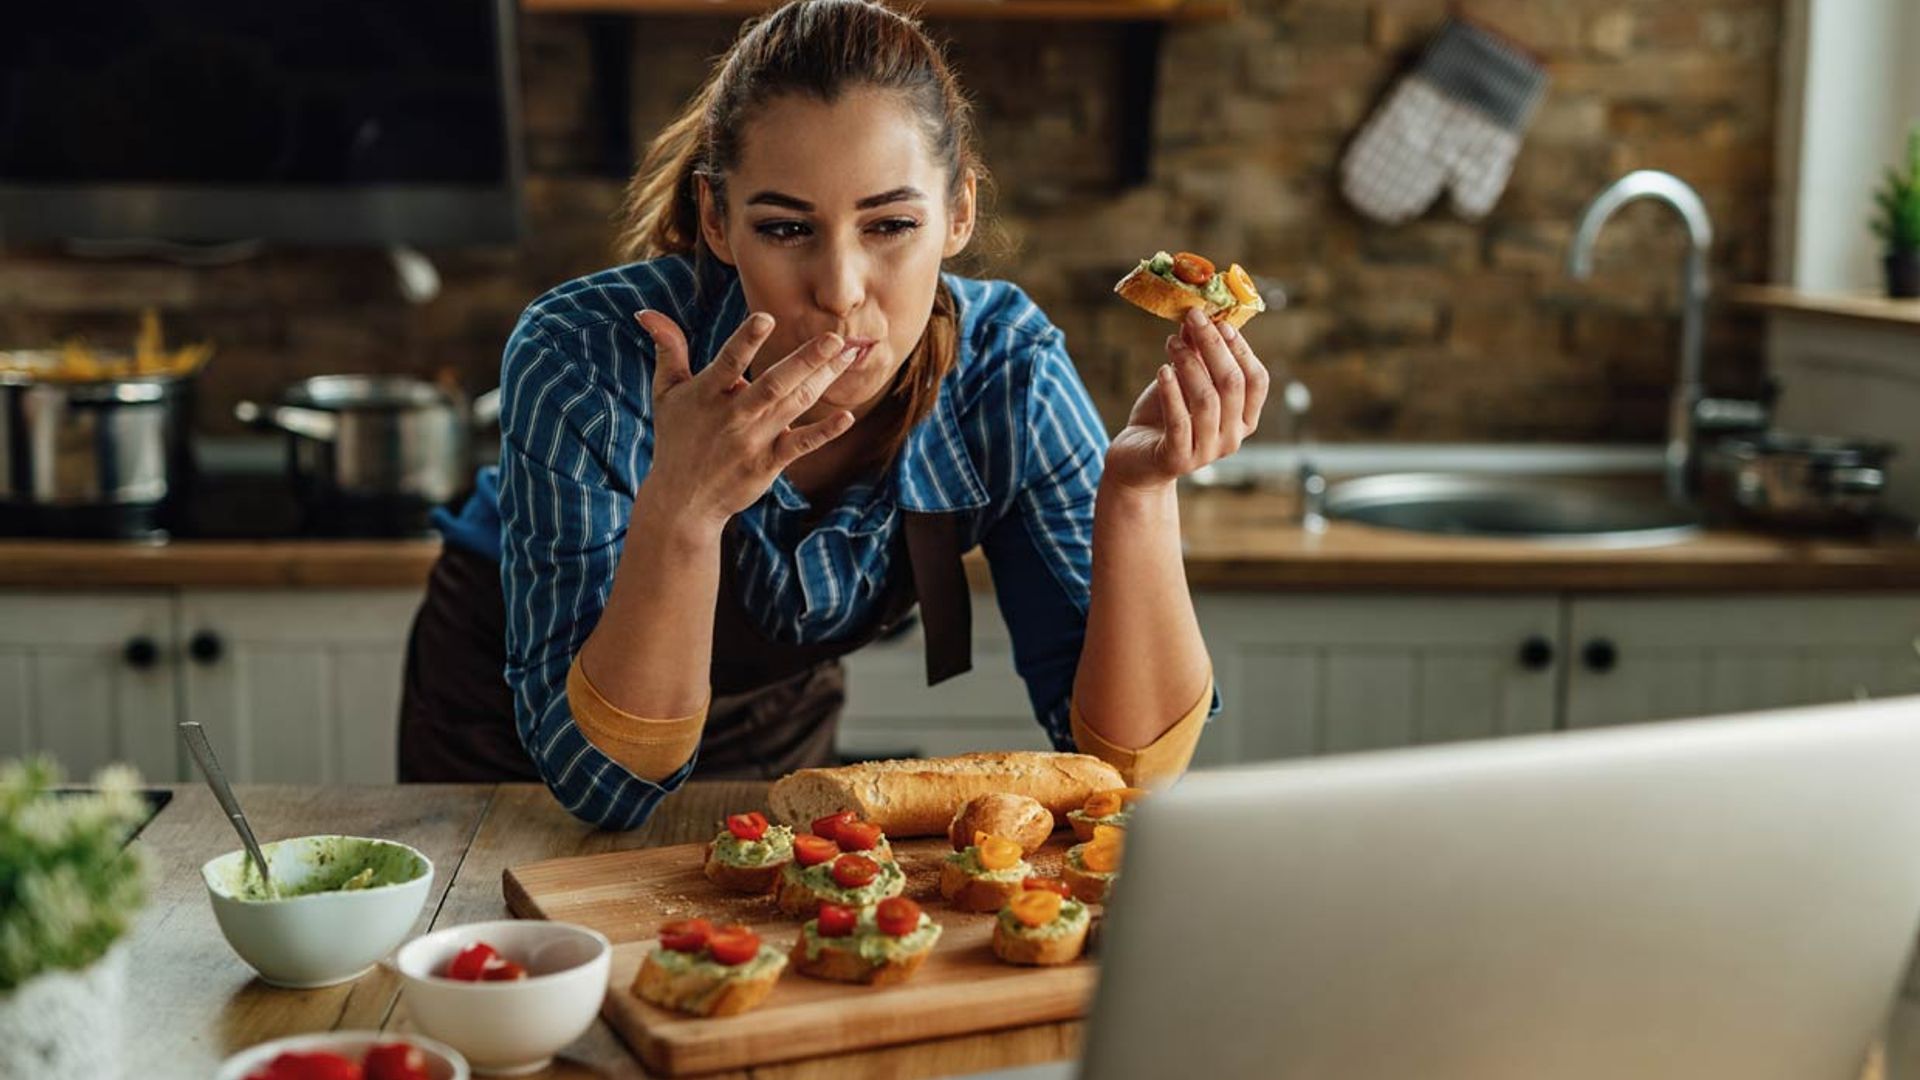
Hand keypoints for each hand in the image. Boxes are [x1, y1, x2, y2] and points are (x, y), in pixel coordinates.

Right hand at [634, 309, 859, 527]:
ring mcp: (753, 441)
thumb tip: (646, 312)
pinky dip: (824, 433)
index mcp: (707, 394)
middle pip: (774, 384)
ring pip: (793, 406)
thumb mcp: (666, 392)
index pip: (728, 362)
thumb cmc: (676, 438)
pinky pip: (800, 446)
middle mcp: (733, 416)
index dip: (746, 341)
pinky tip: (847, 418)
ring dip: (823, 381)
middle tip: (836, 337)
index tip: (767, 318)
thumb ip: (668, 350)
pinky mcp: (768, 464)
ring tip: (849, 356)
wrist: (682, 501)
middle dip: (806, 360)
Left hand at [1104, 307, 1270, 491]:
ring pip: (1207, 400)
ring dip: (1189, 364)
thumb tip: (1198, 317)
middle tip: (1194, 318)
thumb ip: (1196, 354)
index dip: (1241, 349)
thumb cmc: (1165, 417)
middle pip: (1232, 385)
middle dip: (1213, 346)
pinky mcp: (1178, 459)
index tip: (1220, 322)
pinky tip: (1162, 370)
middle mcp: (1233, 438)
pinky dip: (1171, 392)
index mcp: (1244, 419)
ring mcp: (1207, 452)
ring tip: (1171, 342)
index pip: (1256, 381)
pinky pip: (1179, 421)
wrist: (1136, 459)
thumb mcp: (1184, 382)